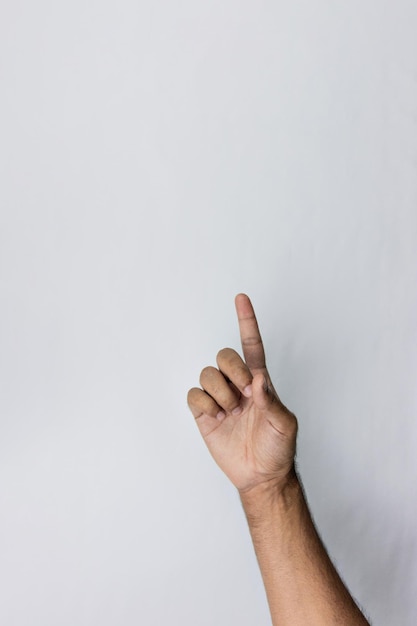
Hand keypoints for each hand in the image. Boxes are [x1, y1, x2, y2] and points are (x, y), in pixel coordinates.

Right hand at [187, 294, 297, 494]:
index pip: (252, 345)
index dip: (246, 321)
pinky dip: (205, 405)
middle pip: (224, 355)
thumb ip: (271, 400)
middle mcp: (237, 385)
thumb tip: (258, 378)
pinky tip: (217, 418)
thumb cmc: (277, 448)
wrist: (260, 475)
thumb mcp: (284, 424)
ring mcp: (219, 398)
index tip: (241, 298)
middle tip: (243, 394)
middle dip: (232, 371)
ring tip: (230, 412)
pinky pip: (194, 395)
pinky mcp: (204, 414)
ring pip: (207, 374)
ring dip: (219, 392)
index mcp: (259, 382)